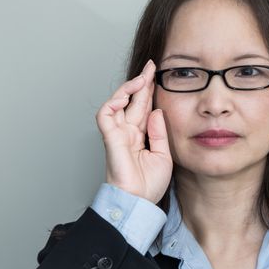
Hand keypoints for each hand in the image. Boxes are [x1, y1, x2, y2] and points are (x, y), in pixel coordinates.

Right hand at [95, 59, 172, 203]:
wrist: (138, 202)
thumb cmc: (148, 185)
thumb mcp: (163, 155)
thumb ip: (159, 132)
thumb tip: (156, 110)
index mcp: (139, 135)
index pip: (143, 106)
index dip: (148, 90)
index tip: (156, 74)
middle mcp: (127, 132)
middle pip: (132, 101)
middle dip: (141, 82)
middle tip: (151, 66)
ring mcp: (117, 134)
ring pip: (117, 103)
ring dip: (128, 88)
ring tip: (142, 77)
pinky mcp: (110, 139)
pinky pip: (105, 115)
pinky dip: (112, 102)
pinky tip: (125, 95)